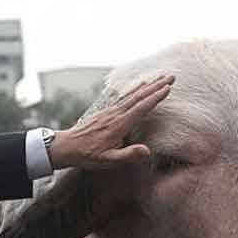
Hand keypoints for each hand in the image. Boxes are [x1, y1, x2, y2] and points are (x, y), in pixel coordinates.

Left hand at [47, 74, 173, 169]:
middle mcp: (116, 114)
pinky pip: (124, 97)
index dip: (155, 98)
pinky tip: (140, 86)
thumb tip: (147, 151)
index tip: (168, 88)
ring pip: (132, 95)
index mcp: (119, 125)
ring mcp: (110, 111)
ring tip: (160, 77)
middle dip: (156, 86)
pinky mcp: (106, 111)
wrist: (66, 146)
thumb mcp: (108, 160)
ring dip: (148, 85)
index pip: (141, 108)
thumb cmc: (88, 156)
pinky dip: (135, 89)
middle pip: (139, 97)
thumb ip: (128, 155)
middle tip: (171, 77)